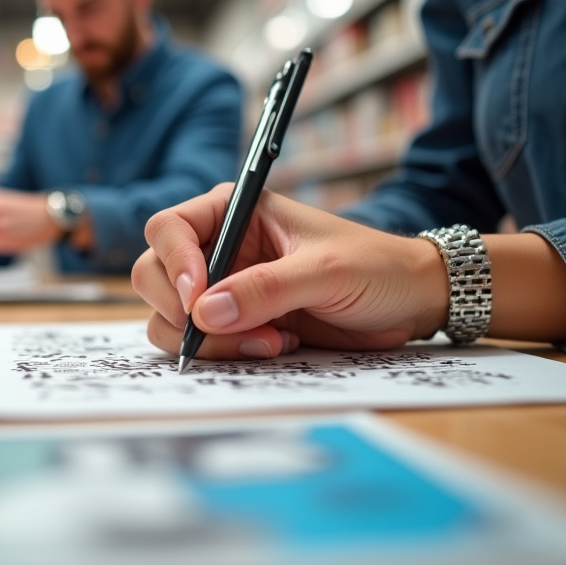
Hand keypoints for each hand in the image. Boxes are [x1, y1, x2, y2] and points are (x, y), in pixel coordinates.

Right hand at [132, 184, 448, 359]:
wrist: (410, 302)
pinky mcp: (236, 324)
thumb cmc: (375, 266)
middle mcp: (219, 247)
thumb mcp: (324, 272)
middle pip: (155, 275)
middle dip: (184, 310)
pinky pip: (202, 343)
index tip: (196, 300)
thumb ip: (265, 289)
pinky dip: (227, 353)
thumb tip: (205, 312)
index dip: (173, 265)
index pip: (168, 229)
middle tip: (225, 330)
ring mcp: (224, 289)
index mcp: (233, 211)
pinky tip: (277, 345)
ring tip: (271, 341)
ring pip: (171, 318)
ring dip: (211, 339)